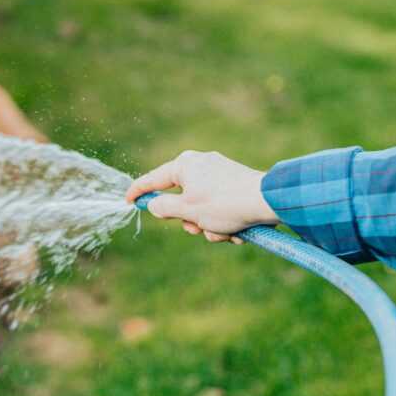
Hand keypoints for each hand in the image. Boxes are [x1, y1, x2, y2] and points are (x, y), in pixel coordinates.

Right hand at [125, 150, 279, 242]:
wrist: (269, 202)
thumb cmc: (225, 203)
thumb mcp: (188, 210)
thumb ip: (164, 208)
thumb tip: (154, 205)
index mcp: (185, 165)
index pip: (153, 179)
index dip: (138, 192)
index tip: (127, 202)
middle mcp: (201, 165)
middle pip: (180, 200)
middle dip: (190, 222)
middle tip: (197, 228)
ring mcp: (219, 175)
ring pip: (202, 210)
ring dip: (210, 227)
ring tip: (225, 231)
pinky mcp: (234, 186)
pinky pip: (220, 210)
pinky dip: (225, 224)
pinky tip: (239, 230)